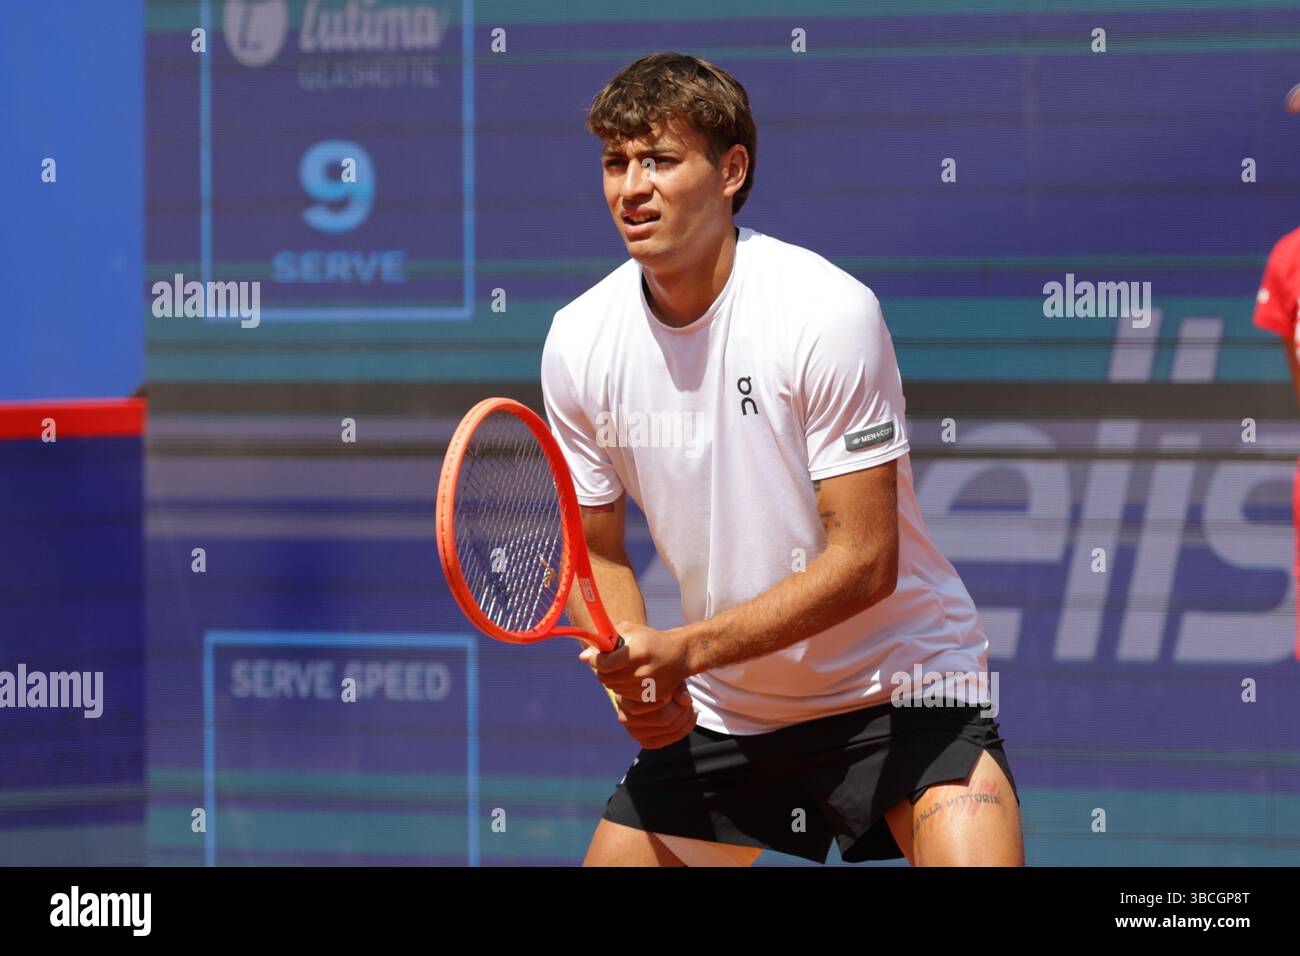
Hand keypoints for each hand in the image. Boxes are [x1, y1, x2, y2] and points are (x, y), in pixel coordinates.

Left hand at [578, 634, 695, 748]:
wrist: (678, 654)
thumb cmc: (649, 639)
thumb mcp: (629, 630)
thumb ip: (604, 641)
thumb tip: (582, 658)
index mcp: (637, 652)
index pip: (604, 664)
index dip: (595, 660)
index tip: (596, 656)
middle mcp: (642, 672)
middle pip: (605, 678)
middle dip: (603, 670)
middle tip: (611, 662)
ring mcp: (647, 687)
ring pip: (613, 688)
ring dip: (614, 679)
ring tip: (626, 668)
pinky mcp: (651, 698)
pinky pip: (625, 697)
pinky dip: (624, 688)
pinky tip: (634, 678)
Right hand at [617, 682, 696, 748]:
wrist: (646, 692)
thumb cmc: (655, 680)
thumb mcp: (665, 675)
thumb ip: (675, 686)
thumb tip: (686, 701)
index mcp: (625, 697)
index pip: (652, 702)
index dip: (670, 697)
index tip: (675, 692)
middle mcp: (625, 718)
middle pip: (663, 718)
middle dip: (682, 709)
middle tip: (689, 700)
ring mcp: (634, 732)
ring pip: (670, 729)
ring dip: (686, 718)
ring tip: (691, 707)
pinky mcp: (645, 742)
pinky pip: (670, 739)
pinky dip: (685, 729)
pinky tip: (690, 717)